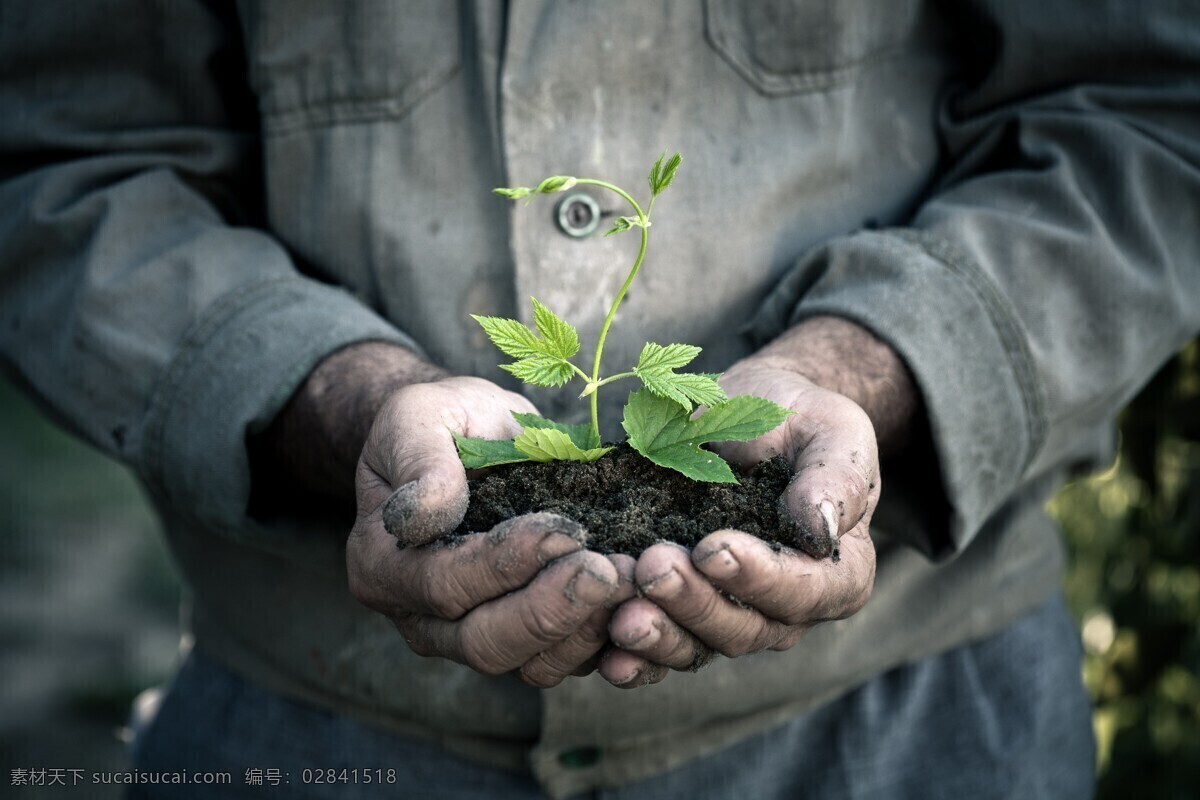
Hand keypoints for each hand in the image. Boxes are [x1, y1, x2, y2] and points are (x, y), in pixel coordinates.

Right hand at [348, 376, 634, 685]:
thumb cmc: (440, 423)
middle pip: (486, 642)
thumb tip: (424, 513)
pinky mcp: (525, 640)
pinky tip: (640, 601)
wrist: (470, 435)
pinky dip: (606, 639)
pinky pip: (565, 661)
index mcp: (382, 565)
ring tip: (634, 581)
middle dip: (553, 610)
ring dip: (588, 629)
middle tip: (610, 571)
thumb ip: (420, 461)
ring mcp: (472, 636)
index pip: (442, 584)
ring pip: (530, 665)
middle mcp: (421, 617)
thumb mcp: (417, 418)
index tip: (562, 530)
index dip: (504, 564)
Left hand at [603, 317, 905, 686]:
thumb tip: (820, 529)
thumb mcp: (832, 434)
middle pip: (743, 628)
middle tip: (654, 567)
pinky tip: (607, 657)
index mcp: (838, 575)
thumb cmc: (801, 422)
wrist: (750, 414)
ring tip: (622, 614)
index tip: (713, 548)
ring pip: (697, 646)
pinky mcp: (682, 613)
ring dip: (659, 634)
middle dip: (694, 602)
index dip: (758, 577)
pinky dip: (634, 658)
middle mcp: (786, 611)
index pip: (801, 591)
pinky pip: (660, 650)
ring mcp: (730, 616)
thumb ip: (833, 479)